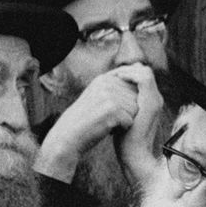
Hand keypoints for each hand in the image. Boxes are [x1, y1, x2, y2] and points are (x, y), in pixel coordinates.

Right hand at [35, 64, 151, 182]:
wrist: (66, 137)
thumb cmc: (85, 120)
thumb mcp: (97, 96)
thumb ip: (116, 85)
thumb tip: (139, 69)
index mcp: (104, 78)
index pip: (132, 90)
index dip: (123, 105)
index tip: (104, 111)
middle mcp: (106, 83)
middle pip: (135, 99)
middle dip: (125, 113)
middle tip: (104, 118)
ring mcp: (109, 95)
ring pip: (135, 110)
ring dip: (123, 121)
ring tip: (105, 123)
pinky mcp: (112, 110)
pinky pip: (130, 122)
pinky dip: (120, 130)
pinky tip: (105, 130)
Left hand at [115, 64, 163, 189]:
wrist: (133, 155)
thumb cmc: (123, 139)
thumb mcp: (121, 116)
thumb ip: (120, 104)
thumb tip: (106, 92)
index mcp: (149, 101)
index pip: (141, 76)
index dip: (127, 72)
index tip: (110, 75)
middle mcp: (155, 99)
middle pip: (144, 72)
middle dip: (126, 70)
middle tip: (110, 73)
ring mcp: (155, 101)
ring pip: (145, 72)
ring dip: (127, 71)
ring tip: (112, 75)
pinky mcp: (151, 104)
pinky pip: (144, 80)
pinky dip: (130, 76)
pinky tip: (116, 79)